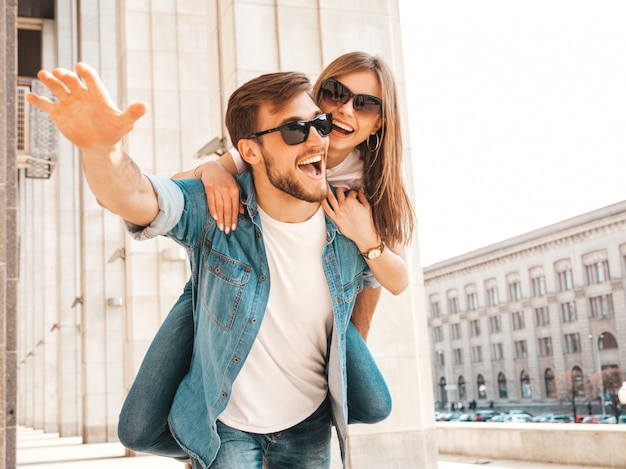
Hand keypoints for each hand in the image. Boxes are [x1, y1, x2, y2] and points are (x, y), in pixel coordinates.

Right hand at [26, 63, 145, 152]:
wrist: (101, 144)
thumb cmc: (114, 131)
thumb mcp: (125, 123)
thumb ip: (132, 114)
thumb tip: (144, 106)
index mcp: (97, 94)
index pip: (91, 77)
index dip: (86, 72)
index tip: (80, 67)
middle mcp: (81, 95)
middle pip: (71, 80)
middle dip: (65, 75)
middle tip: (59, 73)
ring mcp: (69, 103)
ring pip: (57, 88)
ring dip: (50, 81)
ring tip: (43, 75)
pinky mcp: (59, 113)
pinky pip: (46, 104)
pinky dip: (37, 100)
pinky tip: (29, 96)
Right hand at [196, 161, 242, 232]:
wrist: (212, 168)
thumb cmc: (225, 179)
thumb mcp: (234, 187)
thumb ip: (238, 199)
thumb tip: (241, 212)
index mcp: (235, 190)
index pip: (235, 207)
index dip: (234, 218)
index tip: (234, 228)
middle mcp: (227, 189)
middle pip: (227, 209)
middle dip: (227, 221)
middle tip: (227, 231)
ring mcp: (217, 189)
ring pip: (219, 207)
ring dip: (220, 219)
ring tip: (221, 228)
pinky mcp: (209, 188)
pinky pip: (211, 202)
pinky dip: (212, 210)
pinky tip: (214, 218)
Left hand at [322, 186, 379, 250]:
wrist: (364, 234)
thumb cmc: (367, 222)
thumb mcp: (367, 206)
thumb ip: (362, 197)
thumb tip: (360, 191)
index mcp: (352, 201)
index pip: (351, 192)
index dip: (354, 192)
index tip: (355, 195)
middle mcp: (343, 205)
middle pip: (339, 191)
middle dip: (341, 188)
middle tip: (343, 189)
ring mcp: (338, 212)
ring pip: (330, 198)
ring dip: (328, 190)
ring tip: (327, 186)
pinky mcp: (335, 219)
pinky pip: (327, 209)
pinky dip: (323, 203)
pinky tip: (321, 199)